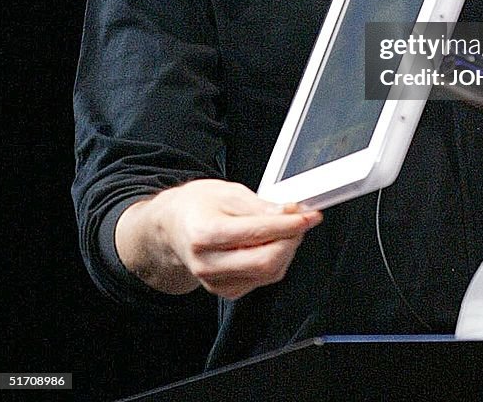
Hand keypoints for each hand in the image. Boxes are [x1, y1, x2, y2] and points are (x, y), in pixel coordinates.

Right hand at [115, 178, 321, 299]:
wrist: (173, 227)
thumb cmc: (197, 206)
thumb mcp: (228, 192)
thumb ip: (260, 206)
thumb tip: (289, 212)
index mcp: (205, 234)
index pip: (258, 234)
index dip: (290, 224)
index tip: (309, 215)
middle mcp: (208, 263)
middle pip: (266, 262)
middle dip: (293, 240)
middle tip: (303, 220)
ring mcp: (216, 282)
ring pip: (268, 274)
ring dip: (287, 250)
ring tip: (288, 228)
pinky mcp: (225, 291)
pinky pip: (262, 280)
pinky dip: (276, 261)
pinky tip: (274, 243)